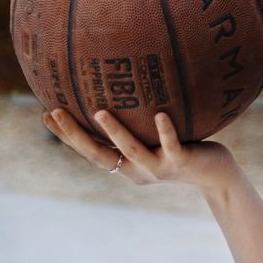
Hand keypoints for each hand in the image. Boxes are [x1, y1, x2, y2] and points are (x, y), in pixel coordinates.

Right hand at [42, 107, 234, 192]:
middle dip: (75, 135)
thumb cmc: (185, 149)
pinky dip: (165, 131)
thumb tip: (123, 87)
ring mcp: (158, 167)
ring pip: (131, 150)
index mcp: (126, 164)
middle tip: (56, 111)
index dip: (66, 135)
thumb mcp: (156, 138)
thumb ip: (140, 123)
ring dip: (114, 132)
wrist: (216, 174)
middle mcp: (137, 169)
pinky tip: (160, 115)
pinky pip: (171, 145)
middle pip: (99, 154)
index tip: (45, 114)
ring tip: (99, 111)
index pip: (89, 150)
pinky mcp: (181, 162)